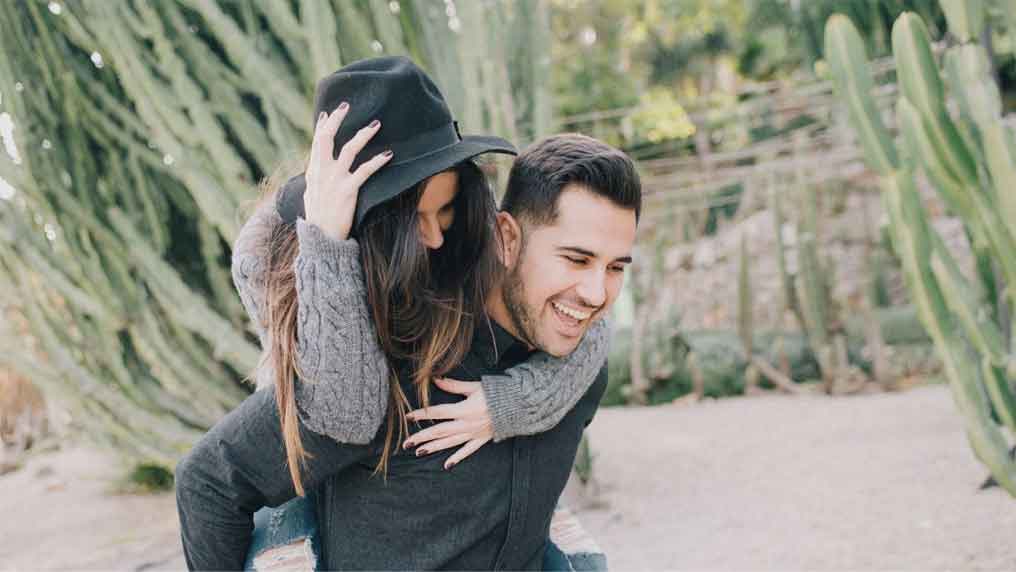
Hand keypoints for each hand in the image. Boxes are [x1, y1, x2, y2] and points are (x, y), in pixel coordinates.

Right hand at [304, 103, 392, 240]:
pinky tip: (388, 154)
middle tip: (346, 105)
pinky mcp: (348, 191)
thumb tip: (314, 170)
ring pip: (349, 150)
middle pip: (327, 138)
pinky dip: (377, 161)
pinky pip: (365, 171)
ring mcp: (335, 180)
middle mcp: (322, 172)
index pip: (316, 142)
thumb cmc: (318, 220)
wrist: (322, 239)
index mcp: (313, 172)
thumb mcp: (311, 195)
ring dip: (363, 134)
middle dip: (336, 120)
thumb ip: (314, 180)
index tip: (327, 112)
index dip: (322, 126)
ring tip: (376, 124)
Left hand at [404, 378, 492, 469]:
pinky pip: (467, 451)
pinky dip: (457, 458)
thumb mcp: (474, 387)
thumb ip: (453, 385)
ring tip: (419, 452)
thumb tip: (436, 379)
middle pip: (439, 431)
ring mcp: (473, 433)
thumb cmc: (497, 393)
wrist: (518, 404)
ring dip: (434, 448)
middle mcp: (466, 424)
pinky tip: (446, 465)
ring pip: (449, 443)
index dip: (422, 414)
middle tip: (406, 443)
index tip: (408, 416)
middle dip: (422, 437)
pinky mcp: (481, 439)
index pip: (438, 412)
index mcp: (464, 409)